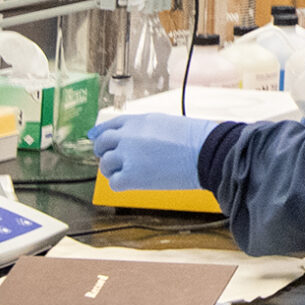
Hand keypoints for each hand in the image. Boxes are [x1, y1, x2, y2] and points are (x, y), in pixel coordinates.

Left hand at [94, 114, 217, 191]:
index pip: (110, 125)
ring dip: (115, 169)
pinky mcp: (131, 176)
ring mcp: (128, 156)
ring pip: (106, 164)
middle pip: (102, 144)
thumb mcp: (164, 123)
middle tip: (120, 160)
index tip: (98, 138)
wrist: (207, 152)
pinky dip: (122, 183)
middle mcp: (128, 136)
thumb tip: (116, 136)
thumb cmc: (195, 138)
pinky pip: (114, 182)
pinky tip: (136, 181)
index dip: (103, 133)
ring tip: (134, 172)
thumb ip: (140, 128)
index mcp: (138, 120)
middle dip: (106, 152)